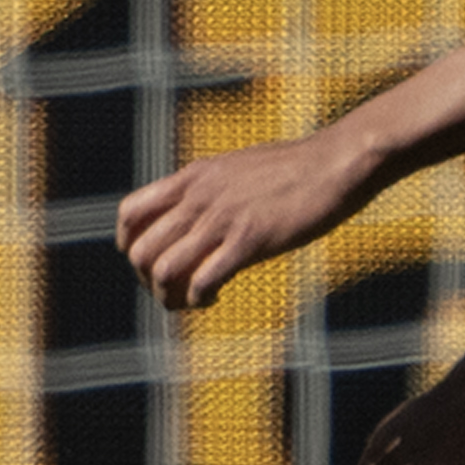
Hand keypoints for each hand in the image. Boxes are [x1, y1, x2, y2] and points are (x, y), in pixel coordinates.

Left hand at [117, 124, 381, 312]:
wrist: (334, 164)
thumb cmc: (293, 167)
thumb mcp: (236, 167)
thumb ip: (209, 187)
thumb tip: (195, 207)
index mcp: (192, 177)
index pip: (130, 212)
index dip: (129, 244)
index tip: (147, 263)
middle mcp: (199, 197)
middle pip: (142, 250)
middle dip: (149, 280)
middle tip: (173, 289)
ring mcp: (222, 218)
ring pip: (165, 270)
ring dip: (170, 296)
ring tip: (190, 301)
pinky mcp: (249, 240)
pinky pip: (204, 280)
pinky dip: (199, 299)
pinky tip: (213, 298)